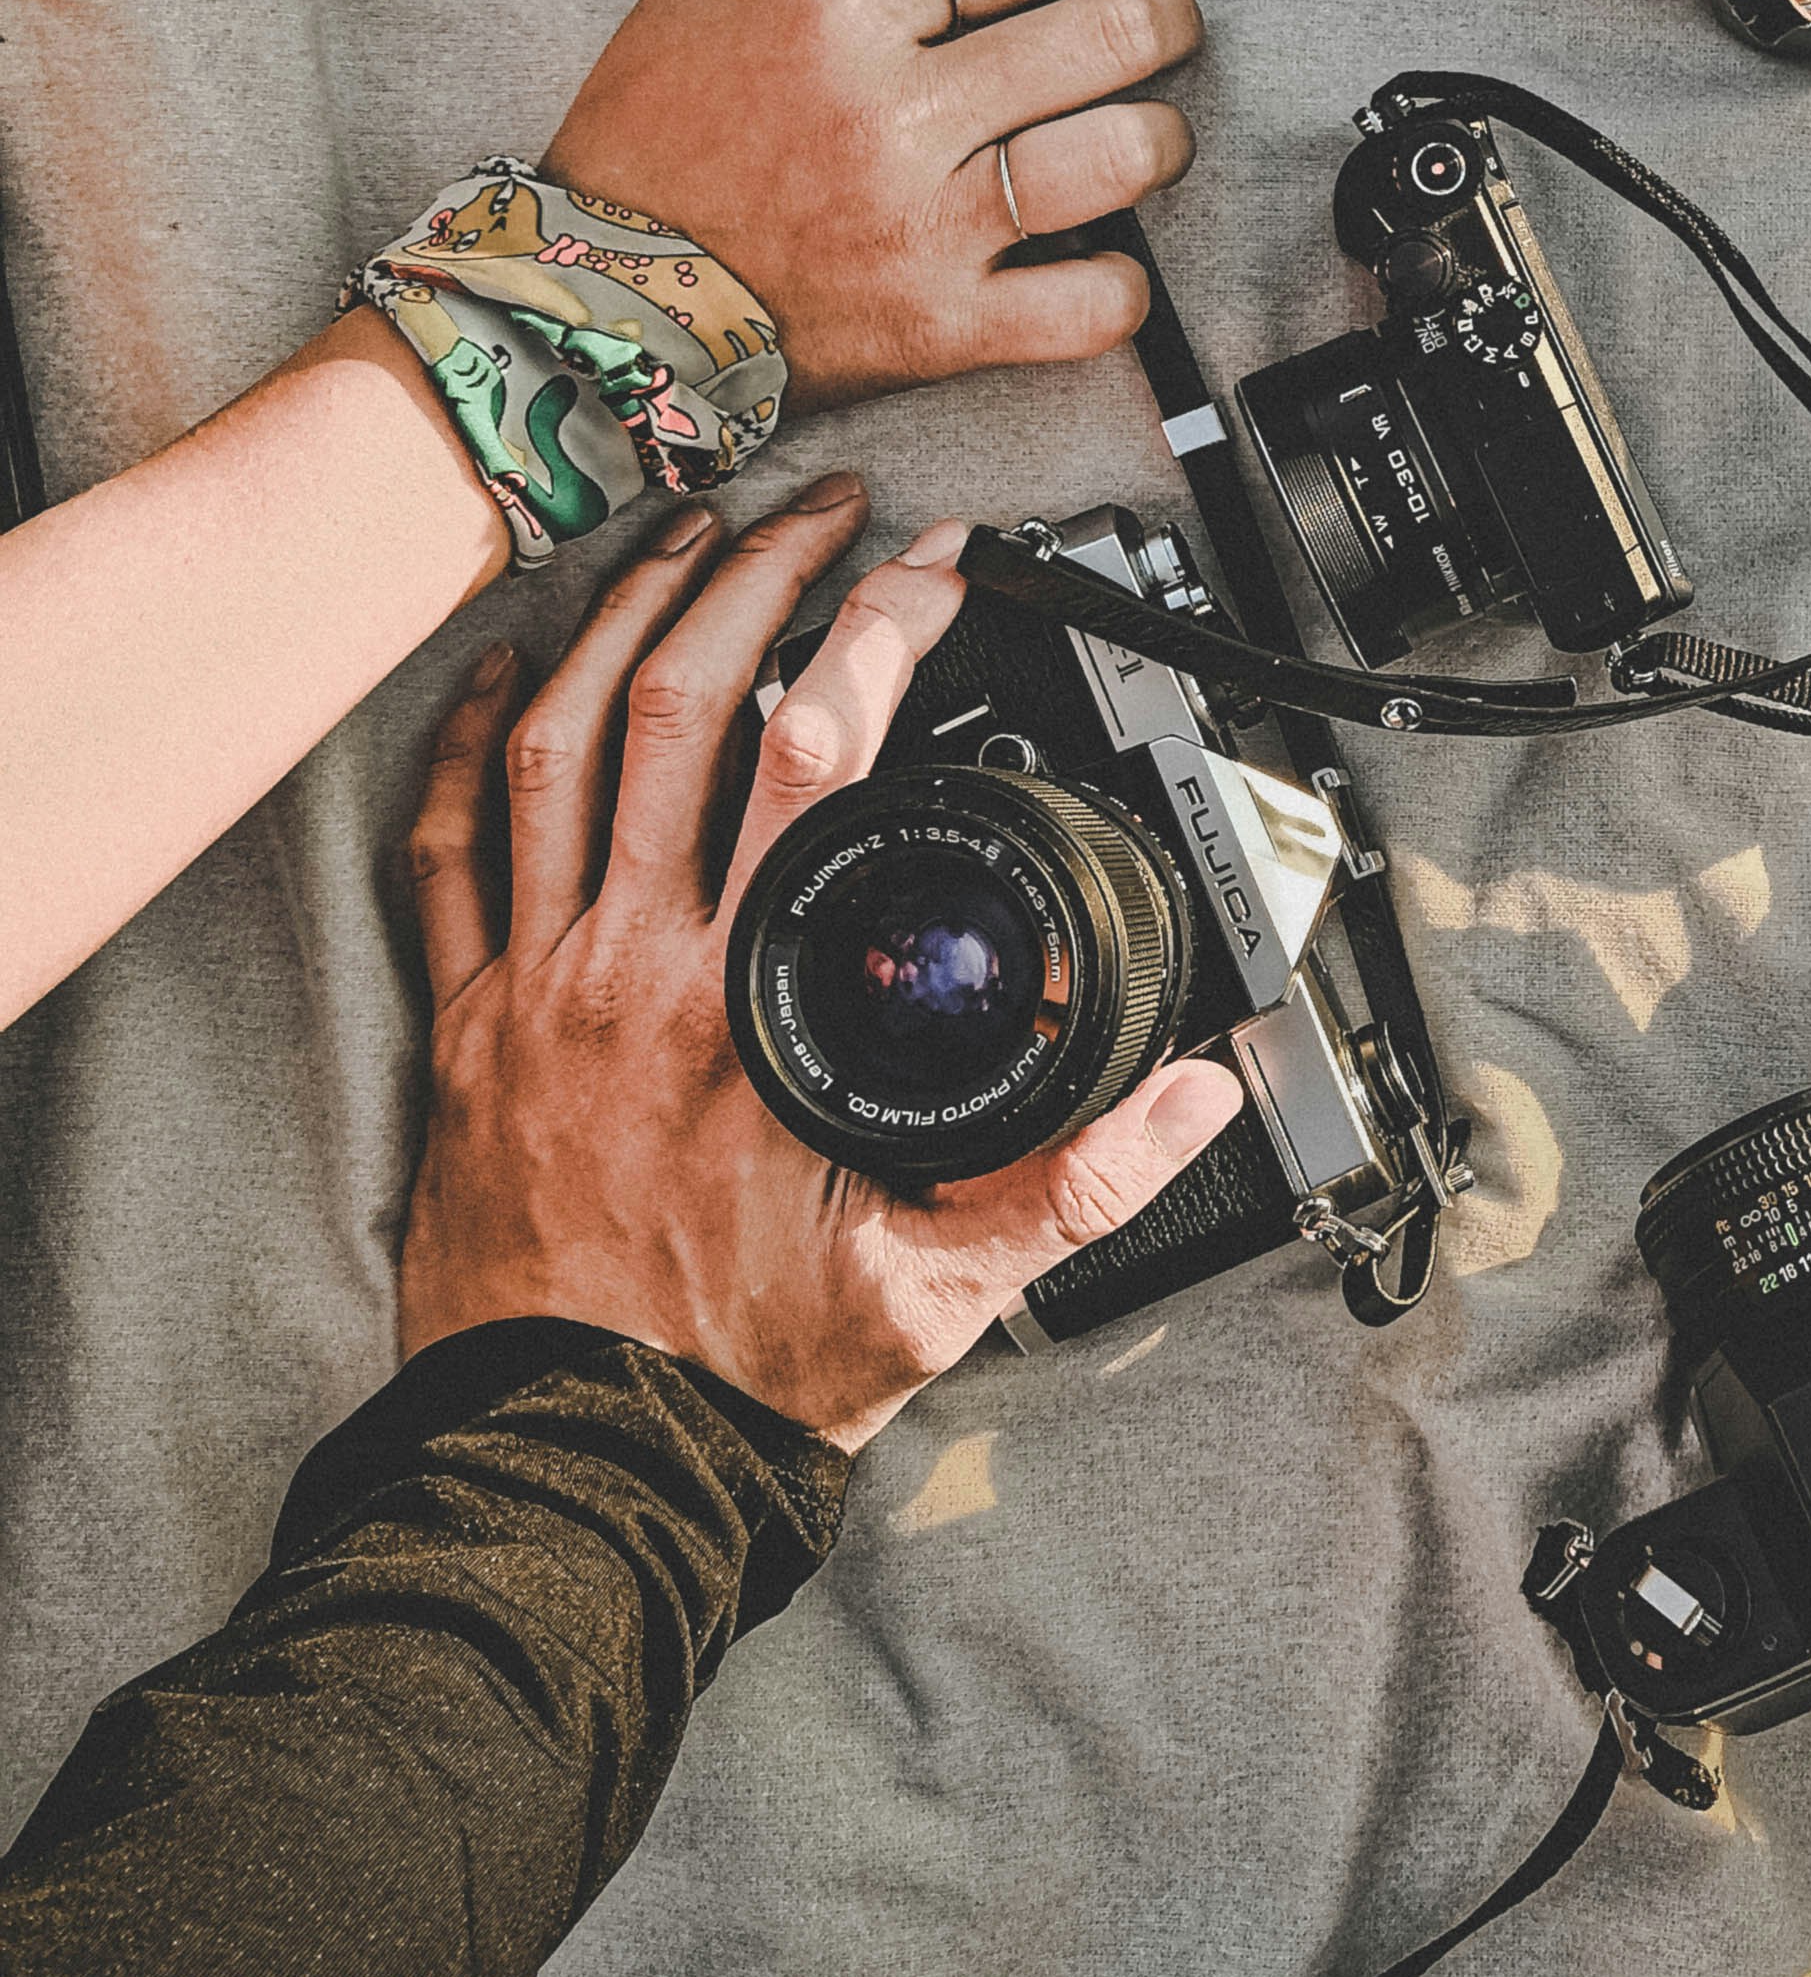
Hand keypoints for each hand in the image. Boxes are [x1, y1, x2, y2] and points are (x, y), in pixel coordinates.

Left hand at [399, 475, 1243, 1450]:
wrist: (572, 1466)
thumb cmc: (743, 1374)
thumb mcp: (942, 1285)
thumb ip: (1079, 1179)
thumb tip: (1195, 1091)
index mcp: (746, 1004)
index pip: (816, 755)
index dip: (880, 632)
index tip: (934, 570)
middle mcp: (628, 968)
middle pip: (681, 704)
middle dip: (759, 575)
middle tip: (822, 510)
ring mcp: (534, 986)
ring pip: (558, 743)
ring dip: (626, 617)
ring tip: (688, 534)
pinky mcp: (468, 1026)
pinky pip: (448, 844)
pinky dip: (475, 735)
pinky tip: (515, 663)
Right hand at [544, 0, 1202, 411]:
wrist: (597, 302)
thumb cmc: (653, 134)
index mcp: (840, 14)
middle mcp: (897, 115)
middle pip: (1103, 37)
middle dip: (1166, 16)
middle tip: (1170, 19)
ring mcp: (929, 228)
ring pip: (1120, 158)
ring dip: (1163, 134)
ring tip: (1150, 128)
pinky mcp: (944, 329)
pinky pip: (1091, 304)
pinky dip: (1124, 281)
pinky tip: (1107, 252)